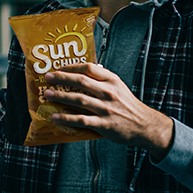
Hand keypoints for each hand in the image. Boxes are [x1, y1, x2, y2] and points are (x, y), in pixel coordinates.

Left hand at [44, 62, 173, 160]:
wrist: (144, 126)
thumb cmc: (127, 106)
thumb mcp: (118, 87)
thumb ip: (101, 81)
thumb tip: (77, 76)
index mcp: (112, 80)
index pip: (89, 68)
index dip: (71, 66)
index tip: (58, 68)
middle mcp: (108, 92)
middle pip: (80, 81)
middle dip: (61, 78)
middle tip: (47, 77)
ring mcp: (106, 108)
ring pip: (78, 99)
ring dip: (60, 96)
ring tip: (48, 95)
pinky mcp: (104, 124)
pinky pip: (81, 119)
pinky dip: (66, 118)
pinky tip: (56, 117)